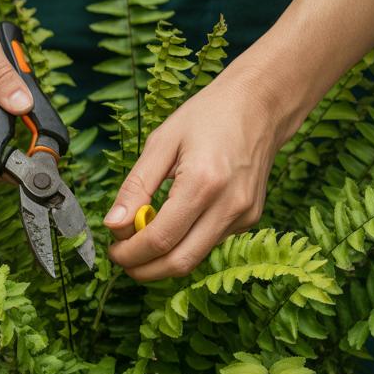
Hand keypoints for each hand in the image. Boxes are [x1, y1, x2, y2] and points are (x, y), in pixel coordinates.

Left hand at [104, 64, 291, 280]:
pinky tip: (175, 224)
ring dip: (162, 260)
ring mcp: (243, 216)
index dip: (131, 254)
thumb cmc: (208, 116)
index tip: (113, 250)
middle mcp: (228, 205)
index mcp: (203, 182)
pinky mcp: (249, 220)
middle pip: (178, 263)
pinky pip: (208, 244)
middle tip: (123, 257)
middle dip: (144, 269)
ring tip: (143, 239)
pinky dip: (184, 243)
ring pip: (194, 259)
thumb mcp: (161, 142)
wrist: (261, 104)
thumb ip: (135, 187)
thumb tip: (113, 225)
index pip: (160, 240)